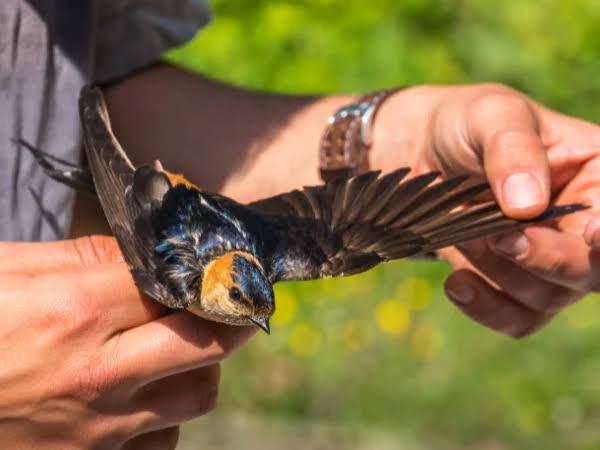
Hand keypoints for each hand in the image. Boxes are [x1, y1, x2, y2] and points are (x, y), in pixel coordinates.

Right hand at [0, 236, 254, 448]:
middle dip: (231, 318)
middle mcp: (98, 376)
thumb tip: (141, 253)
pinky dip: (165, 416)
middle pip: (209, 344)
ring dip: (201, 368)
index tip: (216, 268)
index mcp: (75, 313)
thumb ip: (79, 258)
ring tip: (180, 347)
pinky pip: (161, 441)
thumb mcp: (3, 271)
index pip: (178, 285)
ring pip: (196, 397)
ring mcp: (97, 430)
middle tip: (230, 304)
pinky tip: (143, 396)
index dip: (203, 272)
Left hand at [374, 83, 599, 336]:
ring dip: (500, 271)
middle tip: (502, 236)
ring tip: (463, 232)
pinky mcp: (511, 284)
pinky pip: (516, 319)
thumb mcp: (489, 115)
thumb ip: (512, 149)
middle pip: (594, 270)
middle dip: (547, 259)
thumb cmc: (466, 123)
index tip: (591, 233)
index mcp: (598, 174)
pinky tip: (456, 282)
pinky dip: (487, 307)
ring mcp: (550, 259)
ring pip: (548, 297)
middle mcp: (584, 224)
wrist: (419, 150)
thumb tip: (529, 206)